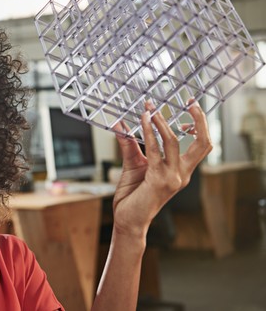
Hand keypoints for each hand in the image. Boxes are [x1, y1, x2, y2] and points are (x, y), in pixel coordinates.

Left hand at [111, 99, 212, 237]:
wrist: (128, 221)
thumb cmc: (132, 196)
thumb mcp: (133, 165)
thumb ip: (130, 145)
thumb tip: (121, 124)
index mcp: (181, 171)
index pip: (201, 145)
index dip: (200, 125)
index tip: (192, 106)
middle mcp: (182, 174)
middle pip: (202, 143)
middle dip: (199, 120)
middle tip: (190, 102)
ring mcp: (172, 178)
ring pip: (173, 142)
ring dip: (161, 122)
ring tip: (150, 109)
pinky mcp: (158, 180)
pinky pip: (154, 150)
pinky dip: (148, 133)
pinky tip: (142, 121)